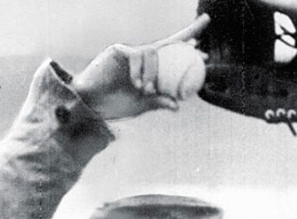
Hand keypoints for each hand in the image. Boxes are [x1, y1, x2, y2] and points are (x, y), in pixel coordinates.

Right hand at [71, 15, 209, 120]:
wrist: (91, 104)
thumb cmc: (114, 104)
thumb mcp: (141, 106)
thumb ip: (158, 102)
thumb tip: (177, 106)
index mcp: (151, 70)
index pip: (173, 57)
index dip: (188, 55)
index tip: (206, 56)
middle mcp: (143, 57)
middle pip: (168, 43)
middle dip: (187, 35)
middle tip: (202, 39)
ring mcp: (131, 52)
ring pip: (152, 52)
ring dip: (153, 73)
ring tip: (147, 90)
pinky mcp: (118, 50)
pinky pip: (136, 55)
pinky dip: (139, 71)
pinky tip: (137, 84)